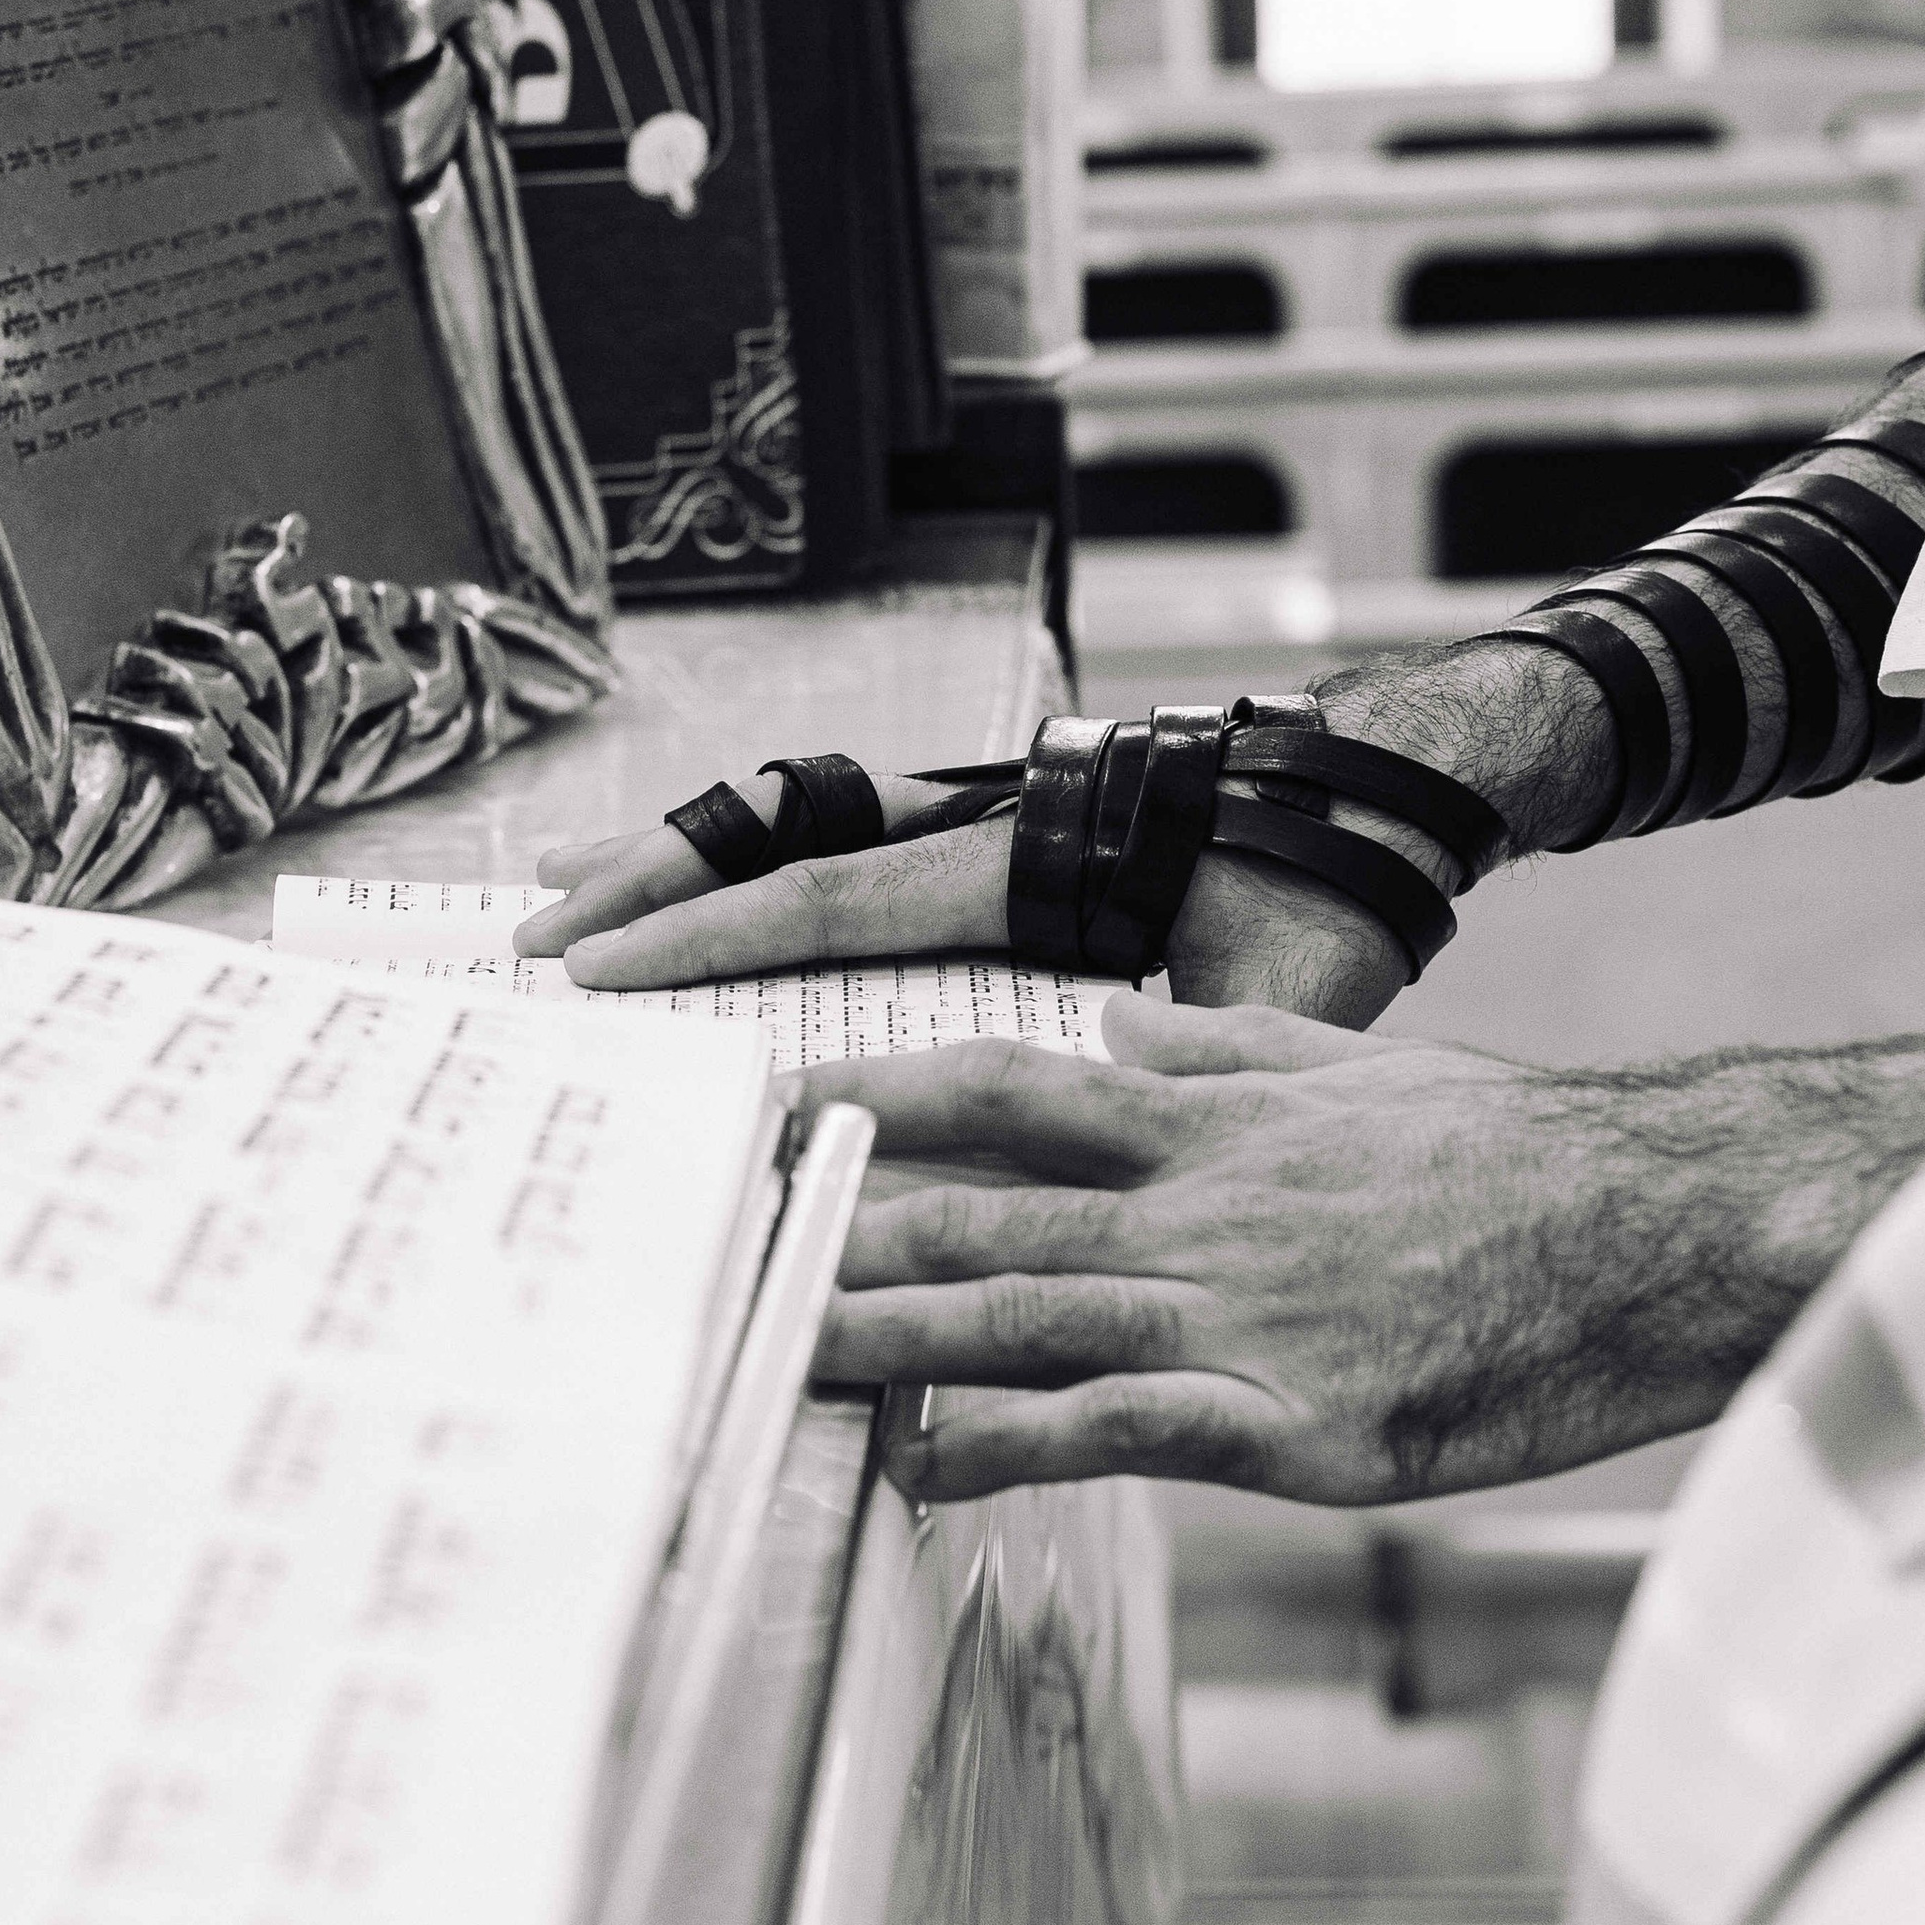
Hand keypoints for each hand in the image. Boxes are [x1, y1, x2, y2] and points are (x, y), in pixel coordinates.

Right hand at [517, 775, 1411, 1021]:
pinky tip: (709, 899)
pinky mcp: (987, 823)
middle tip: (539, 935)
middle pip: (779, 831)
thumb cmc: (1332, 898)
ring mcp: (974, 809)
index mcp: (1021, 861)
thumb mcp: (1274, 997)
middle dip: (652, 881)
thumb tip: (1132, 1126)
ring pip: (800, 818)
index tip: (606, 970)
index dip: (715, 936)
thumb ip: (1198, 1062)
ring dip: (689, 861)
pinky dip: (762, 865)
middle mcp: (977, 819)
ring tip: (577, 900)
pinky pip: (848, 835)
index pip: (835, 894)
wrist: (1384, 799)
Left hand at [804, 998, 1711, 1502]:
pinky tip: (924, 1463)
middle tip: (718, 1237)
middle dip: (837, 1225)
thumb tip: (1113, 1023)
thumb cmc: (1515, 1155)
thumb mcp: (1354, 1069)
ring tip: (769, 1345)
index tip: (772, 1106)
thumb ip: (1219, 1050)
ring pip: (1018, 1312)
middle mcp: (1198, 1206)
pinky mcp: (1288, 1422)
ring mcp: (1236, 1313)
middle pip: (977, 1205)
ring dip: (883, 1330)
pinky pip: (1114, 1433)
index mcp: (1208, 1118)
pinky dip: (1008, 1445)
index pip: (1005, 1088)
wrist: (1651, 1233)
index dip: (875, 1098)